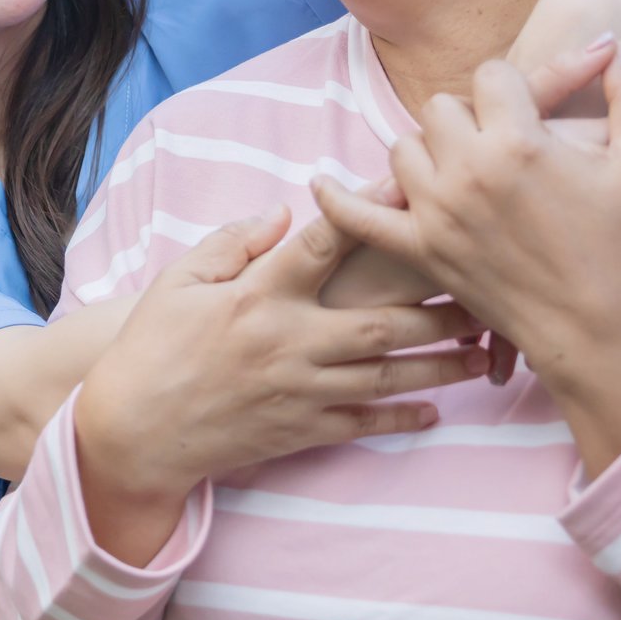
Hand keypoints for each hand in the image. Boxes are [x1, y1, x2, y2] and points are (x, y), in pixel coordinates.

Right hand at [73, 205, 490, 560]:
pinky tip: (436, 411)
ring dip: (441, 365)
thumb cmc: (152, 346)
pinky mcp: (298, 431)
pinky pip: (363, 425)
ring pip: (386, 377)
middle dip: (441, 308)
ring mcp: (298, 391)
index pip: (325, 244)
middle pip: (383, 323)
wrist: (133, 430)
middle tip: (487, 290)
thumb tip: (280, 213)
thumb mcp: (179, 281)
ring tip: (484, 352)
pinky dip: (402, 419)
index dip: (370, 211)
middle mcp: (288, 342)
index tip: (413, 188)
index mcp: (258, 296)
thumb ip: (231, 242)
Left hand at [311, 45, 620, 477]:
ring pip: (404, 148)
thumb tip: (616, 45)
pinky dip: (337, 200)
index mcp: (520, 142)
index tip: (527, 107)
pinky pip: (360, 218)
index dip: (513, 87)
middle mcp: (469, 171)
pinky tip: (321, 182)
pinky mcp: (420, 251)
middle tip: (495, 138)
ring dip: (428, 149)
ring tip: (459, 164)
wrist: (598, 327)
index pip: (493, 75)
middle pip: (442, 107)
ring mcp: (437, 212)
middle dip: (469, 115)